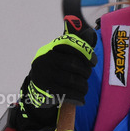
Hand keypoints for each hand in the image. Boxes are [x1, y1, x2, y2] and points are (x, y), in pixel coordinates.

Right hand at [11, 16, 97, 130]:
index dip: (84, 52)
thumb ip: (74, 46)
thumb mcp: (60, 55)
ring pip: (72, 80)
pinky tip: (81, 98)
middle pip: (72, 64)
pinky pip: (67, 93)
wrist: (36, 88)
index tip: (93, 62)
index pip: (69, 45)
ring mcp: (44, 75)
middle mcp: (45, 60)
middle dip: (85, 71)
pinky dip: (78, 96)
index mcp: (50, 49)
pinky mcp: (45, 90)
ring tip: (85, 88)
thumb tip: (89, 32)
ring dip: (83, 86)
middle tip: (87, 76)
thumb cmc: (54, 69)